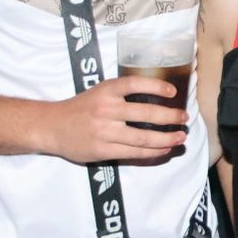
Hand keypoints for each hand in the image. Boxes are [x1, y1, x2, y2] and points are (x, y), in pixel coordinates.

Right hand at [40, 76, 187, 164]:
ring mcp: (104, 131)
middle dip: (170, 117)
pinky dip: (152, 152)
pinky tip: (164, 149)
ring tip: (180, 137)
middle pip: (145, 113)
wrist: (52, 127)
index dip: (156, 87)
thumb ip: (121, 95)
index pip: (135, 84)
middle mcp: (106, 109)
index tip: (173, 92)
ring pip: (143, 137)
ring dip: (166, 138)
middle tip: (184, 118)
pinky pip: (133, 153)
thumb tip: (157, 101)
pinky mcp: (103, 150)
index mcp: (106, 90)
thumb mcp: (99, 92)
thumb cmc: (81, 108)